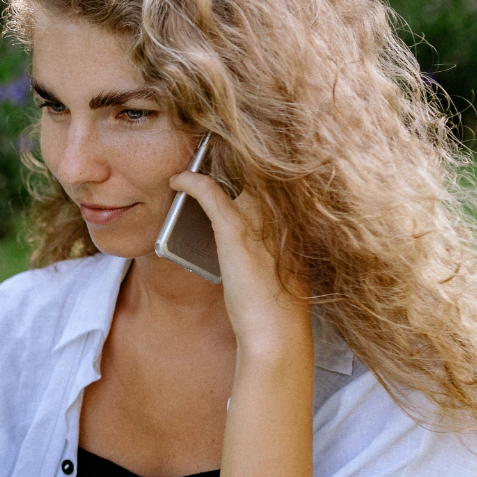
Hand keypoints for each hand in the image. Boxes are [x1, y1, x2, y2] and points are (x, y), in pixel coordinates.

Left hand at [166, 168, 310, 358]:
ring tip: (194, 161)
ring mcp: (261, 216)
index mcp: (298, 217)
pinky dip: (191, 182)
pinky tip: (178, 180)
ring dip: (210, 166)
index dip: (255, 163)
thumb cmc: (277, 304)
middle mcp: (283, 211)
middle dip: (232, 157)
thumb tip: (251, 231)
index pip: (275, 177)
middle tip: (209, 146)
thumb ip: (271, 239)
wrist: (277, 330)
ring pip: (232, 175)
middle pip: (255, 169)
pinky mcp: (236, 228)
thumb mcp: (281, 263)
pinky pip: (209, 192)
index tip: (234, 155)